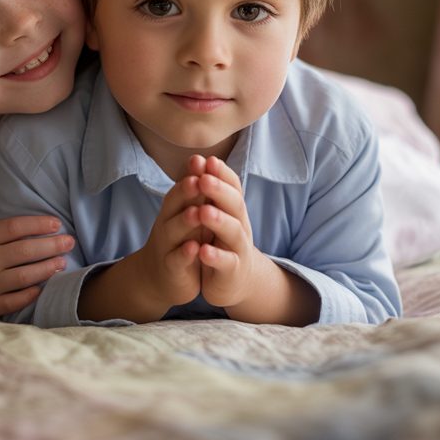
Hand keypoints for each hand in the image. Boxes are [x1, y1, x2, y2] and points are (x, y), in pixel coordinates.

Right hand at [0, 181, 73, 319]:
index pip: (14, 227)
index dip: (37, 224)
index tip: (56, 223)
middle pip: (24, 250)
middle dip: (51, 245)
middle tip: (70, 241)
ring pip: (25, 275)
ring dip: (47, 268)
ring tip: (63, 261)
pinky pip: (16, 299)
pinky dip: (31, 293)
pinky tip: (44, 286)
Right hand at [126, 165, 208, 309]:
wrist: (159, 278)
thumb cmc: (181, 241)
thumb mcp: (189, 215)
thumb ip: (196, 192)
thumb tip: (204, 158)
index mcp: (174, 210)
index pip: (181, 188)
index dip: (191, 175)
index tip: (202, 160)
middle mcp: (167, 224)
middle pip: (174, 205)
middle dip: (186, 192)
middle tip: (198, 179)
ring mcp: (167, 246)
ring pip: (173, 231)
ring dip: (186, 221)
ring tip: (198, 212)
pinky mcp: (171, 269)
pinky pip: (176, 259)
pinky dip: (184, 253)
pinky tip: (194, 248)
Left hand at [192, 155, 271, 309]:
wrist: (236, 281)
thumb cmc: (221, 242)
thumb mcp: (216, 214)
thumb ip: (208, 191)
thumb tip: (198, 158)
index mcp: (233, 210)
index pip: (232, 186)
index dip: (222, 174)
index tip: (208, 160)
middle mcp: (240, 225)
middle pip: (234, 204)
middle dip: (219, 191)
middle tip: (204, 179)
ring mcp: (238, 248)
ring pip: (232, 232)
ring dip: (218, 221)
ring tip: (203, 212)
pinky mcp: (232, 271)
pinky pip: (226, 262)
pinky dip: (215, 256)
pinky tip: (202, 251)